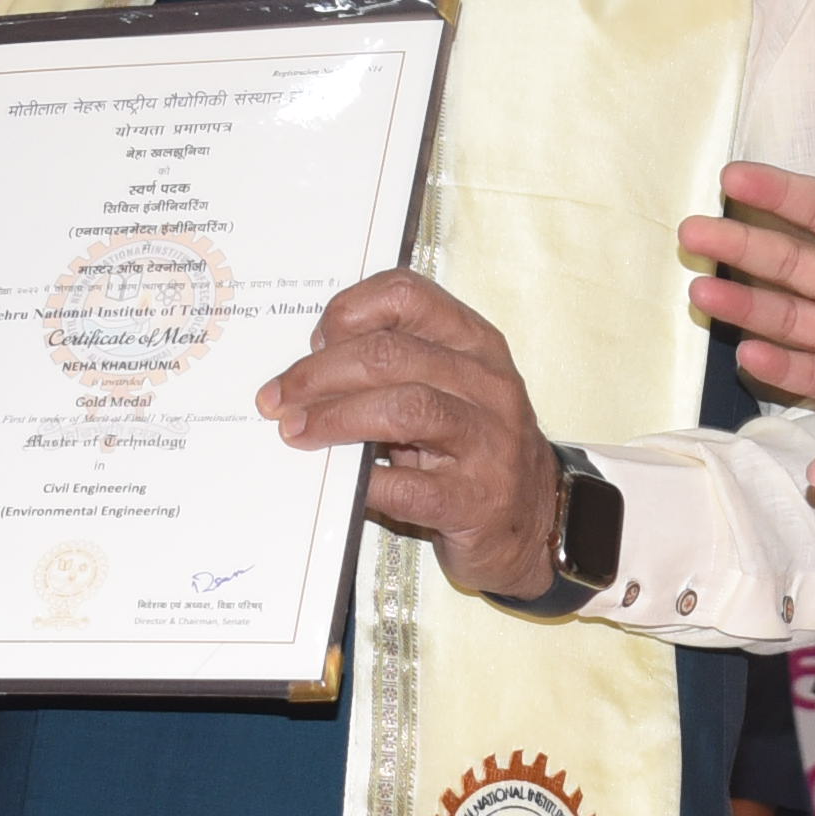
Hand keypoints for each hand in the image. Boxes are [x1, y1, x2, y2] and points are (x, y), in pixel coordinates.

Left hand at [260, 272, 561, 599]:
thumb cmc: (475, 447)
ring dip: (335, 418)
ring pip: (403, 408)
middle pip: (392, 354)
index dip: (350, 310)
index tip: (316, 340)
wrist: (534, 520)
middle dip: (321, 373)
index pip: (409, 295)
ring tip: (297, 431)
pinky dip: (364, 480)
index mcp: (477, 344)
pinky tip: (343, 482)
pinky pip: (407, 485)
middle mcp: (489, 385)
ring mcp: (488, 443)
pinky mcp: (475, 501)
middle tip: (281, 397)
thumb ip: (397, 366)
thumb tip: (311, 367)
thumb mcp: (449, 390)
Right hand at [681, 162, 814, 419]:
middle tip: (694, 231)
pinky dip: (779, 368)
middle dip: (741, 246)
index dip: (781, 194)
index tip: (734, 177)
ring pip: (789, 318)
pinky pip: (811, 376)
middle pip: (791, 261)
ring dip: (746, 306)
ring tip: (703, 293)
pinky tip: (749, 354)